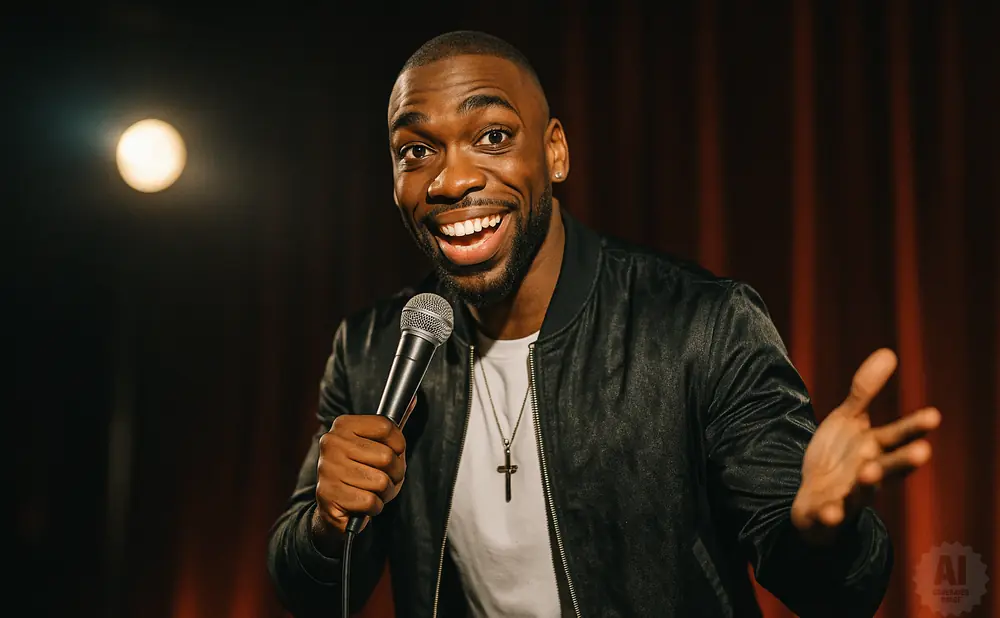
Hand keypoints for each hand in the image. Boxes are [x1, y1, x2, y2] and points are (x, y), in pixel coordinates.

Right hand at [311, 397, 414, 545]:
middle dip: (395, 473)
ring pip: (380, 482)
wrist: (334, 506)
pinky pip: (370, 501)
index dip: (399, 445)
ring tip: (373, 491)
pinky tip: (363, 503)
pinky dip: (374, 506)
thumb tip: (414, 399)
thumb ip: (393, 426)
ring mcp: (328, 469)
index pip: (387, 427)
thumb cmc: (361, 472)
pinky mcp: (328, 495)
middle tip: (385, 478)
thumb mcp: (377, 446)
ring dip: (385, 492)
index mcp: (343, 425)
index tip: (394, 453)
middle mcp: (332, 443)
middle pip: (387, 457)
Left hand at [791, 349, 940, 544]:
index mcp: (874, 450)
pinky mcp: (826, 513)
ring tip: (870, 473)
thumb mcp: (848, 420)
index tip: (933, 415)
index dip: (913, 428)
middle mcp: (867, 475)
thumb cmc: (839, 457)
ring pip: (861, 493)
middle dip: (904, 460)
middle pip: (888, 468)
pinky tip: (830, 511)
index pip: (897, 437)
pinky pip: (829, 517)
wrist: (814, 501)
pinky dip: (830, 516)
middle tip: (924, 451)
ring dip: (867, 484)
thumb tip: (888, 352)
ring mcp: (847, 496)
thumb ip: (865, 392)